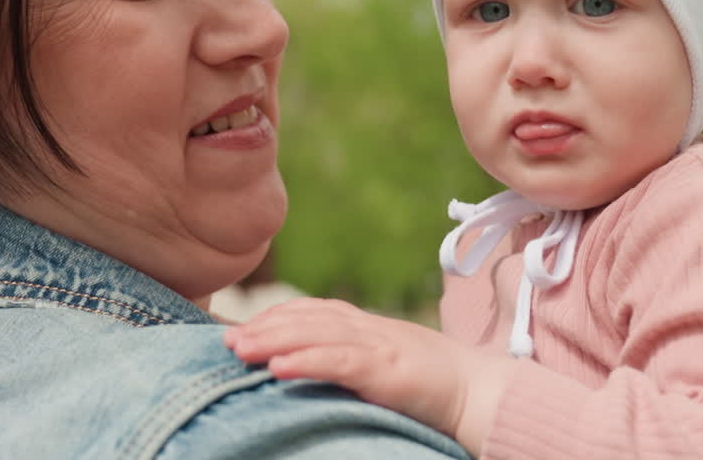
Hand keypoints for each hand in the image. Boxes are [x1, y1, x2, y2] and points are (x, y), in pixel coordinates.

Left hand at [224, 297, 514, 455]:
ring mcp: (379, 346)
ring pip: (317, 335)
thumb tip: (302, 367)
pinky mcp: (388, 370)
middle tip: (223, 338)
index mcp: (366, 325)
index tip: (237, 327)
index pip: (312, 311)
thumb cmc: (429, 384)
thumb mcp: (383, 364)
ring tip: (238, 349)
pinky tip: (278, 368)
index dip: (274, 316)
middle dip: (263, 326)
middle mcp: (369, 328)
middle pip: (307, 318)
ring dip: (273, 340)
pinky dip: (307, 362)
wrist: (479, 391)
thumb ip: (349, 359)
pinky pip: (341, 363)